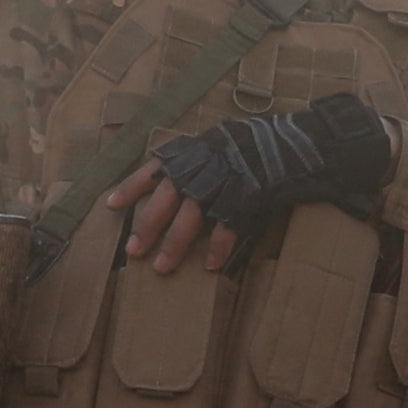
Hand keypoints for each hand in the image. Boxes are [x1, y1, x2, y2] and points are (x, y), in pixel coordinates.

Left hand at [127, 97, 393, 270]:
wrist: (298, 141)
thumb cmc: (258, 142)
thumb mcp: (220, 140)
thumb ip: (197, 157)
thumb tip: (169, 177)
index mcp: (194, 149)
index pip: (154, 169)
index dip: (131, 188)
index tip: (110, 207)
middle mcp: (204, 164)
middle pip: (166, 200)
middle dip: (146, 227)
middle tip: (133, 252)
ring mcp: (225, 181)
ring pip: (190, 218)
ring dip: (174, 245)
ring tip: (160, 268)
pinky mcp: (247, 197)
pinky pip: (227, 226)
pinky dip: (218, 247)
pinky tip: (209, 266)